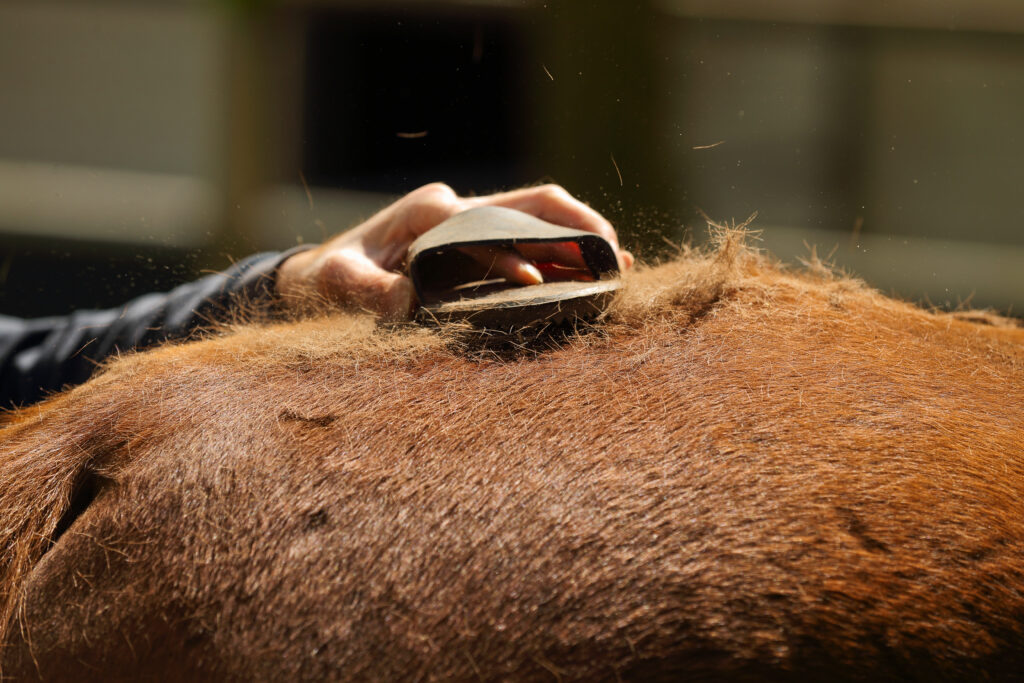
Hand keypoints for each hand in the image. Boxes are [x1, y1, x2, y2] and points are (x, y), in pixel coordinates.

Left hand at [275, 183, 633, 319]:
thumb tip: (406, 302)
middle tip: (614, 259)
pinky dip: (565, 252)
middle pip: (533, 202)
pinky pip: (533, 239)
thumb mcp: (336, 283)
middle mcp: (458, 209)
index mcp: (430, 212)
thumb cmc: (331, 276)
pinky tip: (592, 272)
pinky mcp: (480, 240)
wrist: (325, 270)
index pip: (488, 222)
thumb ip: (366, 291)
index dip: (520, 250)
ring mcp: (473, 221)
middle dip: (578, 225)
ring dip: (581, 236)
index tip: (541, 282)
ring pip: (541, 216)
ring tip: (619, 267)